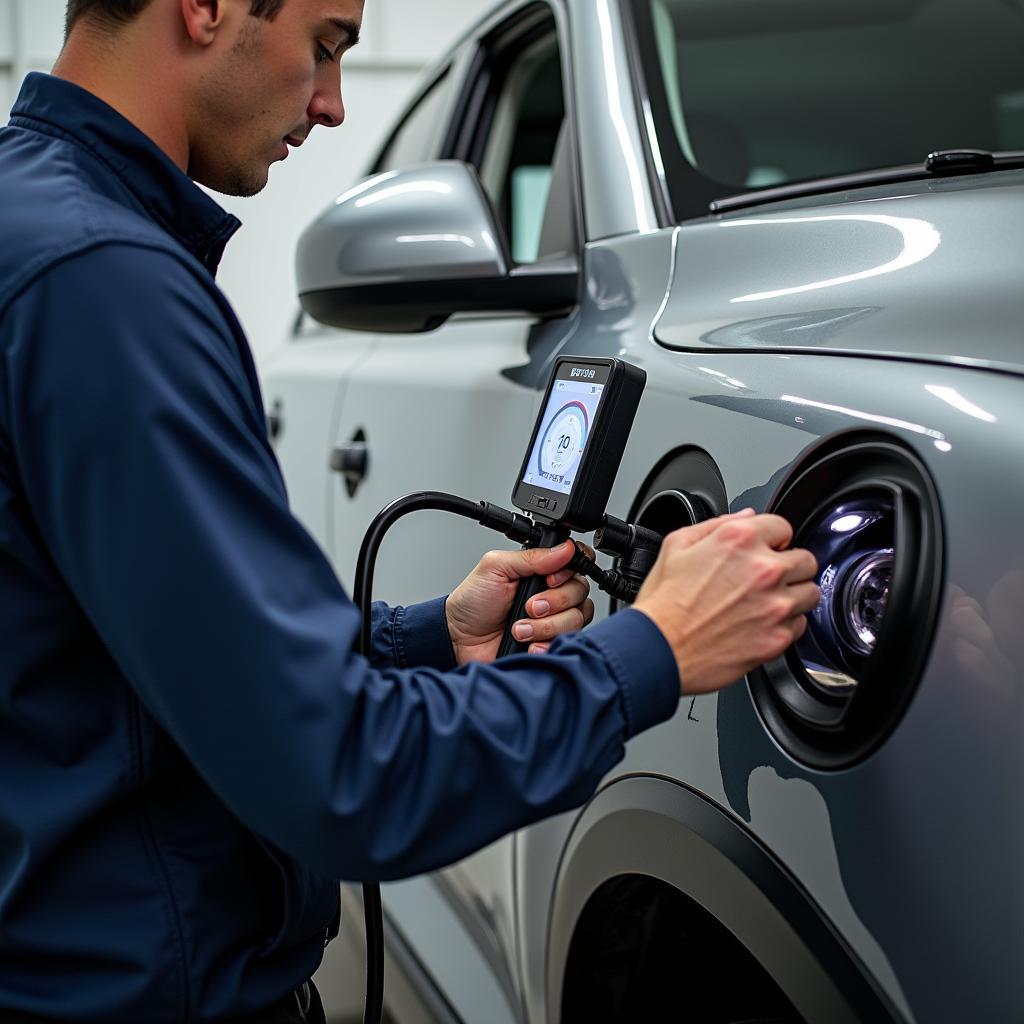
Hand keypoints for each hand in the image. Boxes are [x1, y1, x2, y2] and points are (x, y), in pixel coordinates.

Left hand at [446, 541, 595, 664]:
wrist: (460, 639)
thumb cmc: (473, 603)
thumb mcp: (496, 568)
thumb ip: (532, 557)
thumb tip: (564, 548)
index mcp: (541, 569)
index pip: (576, 562)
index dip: (570, 571)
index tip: (550, 579)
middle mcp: (552, 592)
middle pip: (580, 591)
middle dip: (554, 601)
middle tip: (529, 606)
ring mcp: (554, 618)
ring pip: (576, 618)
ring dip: (546, 625)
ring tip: (520, 628)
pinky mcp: (551, 641)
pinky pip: (567, 641)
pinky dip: (546, 643)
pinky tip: (527, 643)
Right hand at [633, 510, 819, 694]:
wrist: (659, 649)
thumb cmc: (664, 603)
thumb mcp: (677, 545)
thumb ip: (717, 525)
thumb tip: (746, 516)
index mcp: (739, 540)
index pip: (783, 526)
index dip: (771, 539)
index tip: (765, 549)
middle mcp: (764, 570)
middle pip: (806, 560)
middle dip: (788, 566)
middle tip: (767, 578)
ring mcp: (775, 606)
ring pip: (810, 593)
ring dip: (793, 595)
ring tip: (766, 602)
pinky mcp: (778, 638)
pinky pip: (800, 625)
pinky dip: (785, 625)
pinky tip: (760, 624)